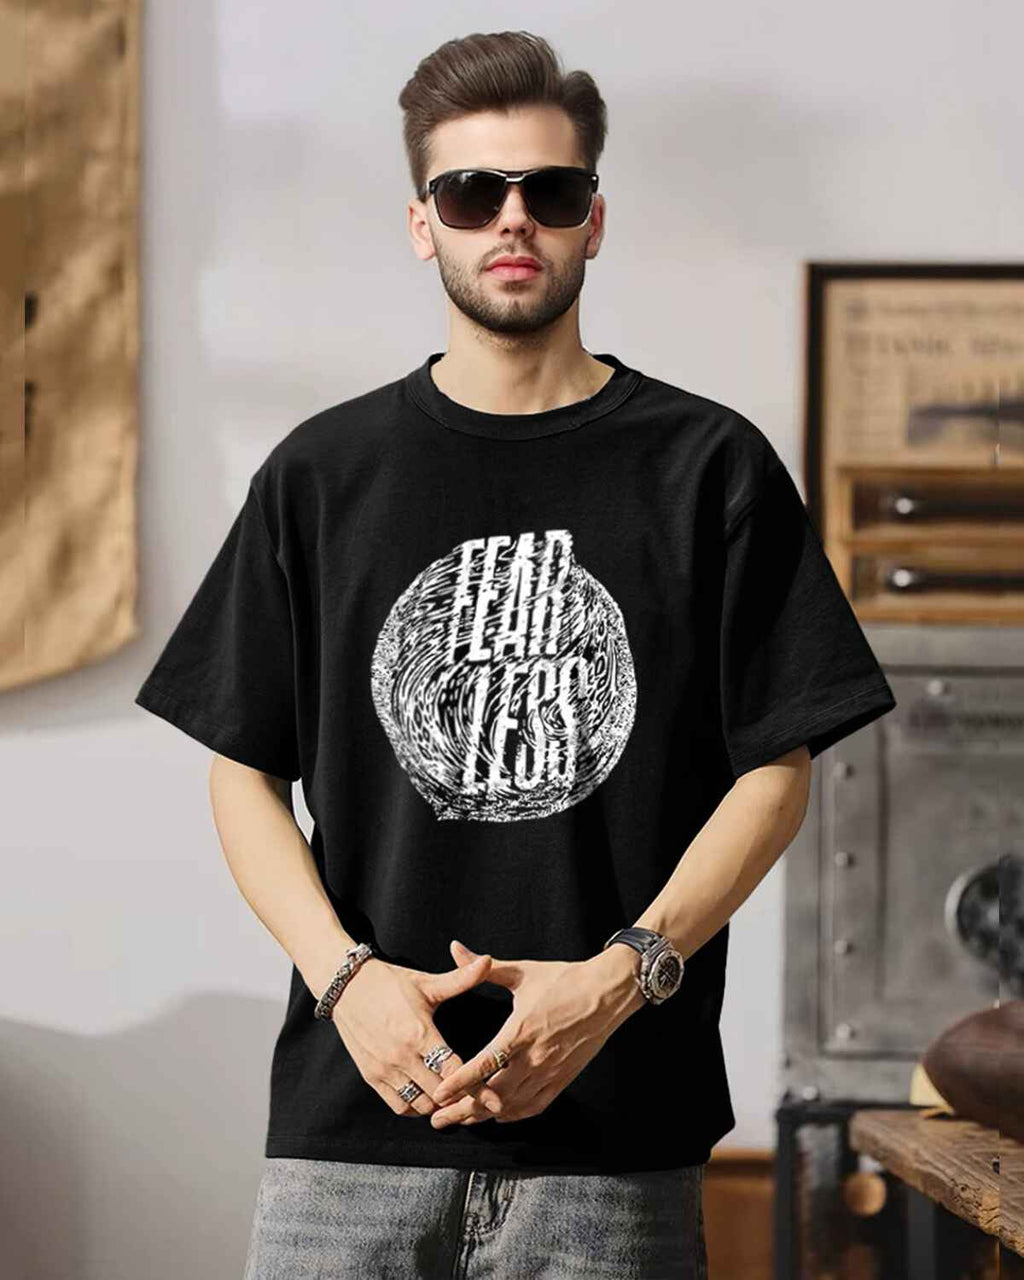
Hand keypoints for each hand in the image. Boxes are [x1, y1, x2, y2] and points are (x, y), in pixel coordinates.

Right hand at [330, 952, 506, 1117]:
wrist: (347, 986)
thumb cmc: (391, 983)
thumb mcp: (427, 983)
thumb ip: (461, 978)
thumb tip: (488, 960)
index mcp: (420, 1033)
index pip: (453, 1071)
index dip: (476, 1088)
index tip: (495, 1101)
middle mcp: (402, 1056)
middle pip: (439, 1093)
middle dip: (460, 1098)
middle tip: (477, 1098)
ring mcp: (385, 1069)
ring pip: (420, 1105)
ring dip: (438, 1105)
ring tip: (453, 1098)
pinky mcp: (371, 1076)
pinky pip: (398, 1106)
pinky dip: (415, 1107)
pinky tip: (427, 1097)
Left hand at [429, 939, 645, 1128]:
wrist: (608, 992)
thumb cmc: (565, 980)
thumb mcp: (523, 971)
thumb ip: (484, 968)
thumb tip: (455, 949)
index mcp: (521, 1030)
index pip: (484, 1064)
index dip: (459, 1082)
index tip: (438, 1094)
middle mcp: (534, 1057)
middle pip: (493, 1094)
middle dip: (463, 1109)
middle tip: (438, 1118)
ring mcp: (550, 1072)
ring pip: (512, 1105)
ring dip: (484, 1115)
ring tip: (461, 1121)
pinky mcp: (563, 1079)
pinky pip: (535, 1106)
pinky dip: (514, 1114)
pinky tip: (498, 1116)